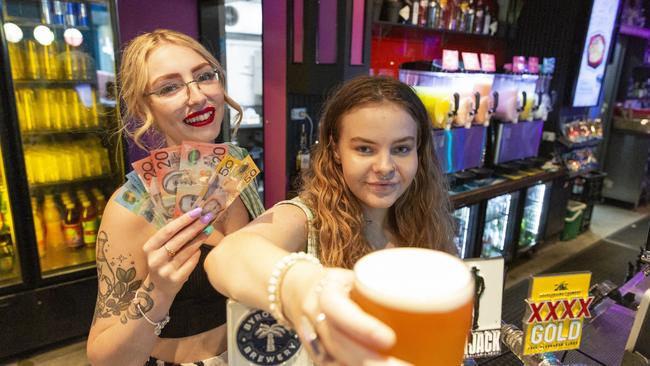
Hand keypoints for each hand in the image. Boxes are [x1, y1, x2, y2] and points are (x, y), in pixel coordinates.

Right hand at [142, 207, 213, 296]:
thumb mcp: (160, 249)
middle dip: (194, 227)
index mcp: (149, 247)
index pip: (168, 230)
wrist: (159, 289)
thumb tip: (191, 217)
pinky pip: (191, 262)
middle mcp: (155, 259)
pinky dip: (197, 253)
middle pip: (178, 239)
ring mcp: (165, 270)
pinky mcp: (176, 279)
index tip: (197, 211)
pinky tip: (201, 246)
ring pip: (186, 251)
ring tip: (208, 229)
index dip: (183, 220)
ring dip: (199, 238)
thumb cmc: (163, 262)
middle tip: (207, 217)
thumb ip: (171, 236)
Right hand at [297, 268, 411, 365]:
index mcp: (326, 291)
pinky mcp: (318, 357)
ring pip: (334, 363)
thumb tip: (433, 284)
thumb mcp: (356, 274)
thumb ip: (385, 280)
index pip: (337, 309)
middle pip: (339, 344)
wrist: (300, 291)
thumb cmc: (340, 283)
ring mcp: (313, 341)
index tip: (389, 339)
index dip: (361, 326)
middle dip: (372, 362)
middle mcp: (315, 317)